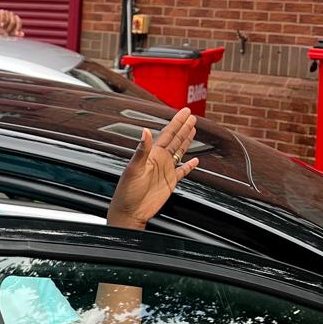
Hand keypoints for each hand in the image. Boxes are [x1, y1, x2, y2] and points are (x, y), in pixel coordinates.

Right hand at [0, 9, 24, 36]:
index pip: (19, 22)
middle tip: (7, 32)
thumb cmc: (3, 30)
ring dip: (5, 25)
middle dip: (10, 28)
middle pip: (13, 21)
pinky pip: (3, 15)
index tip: (16, 34)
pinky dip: (2, 21)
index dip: (18, 28)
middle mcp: (12, 14)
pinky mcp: (1, 11)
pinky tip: (1, 25)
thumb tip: (23, 34)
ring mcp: (7, 12)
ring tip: (2, 27)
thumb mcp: (10, 33)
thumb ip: (16, 33)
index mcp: (16, 19)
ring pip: (8, 19)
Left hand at [107, 108, 198, 228]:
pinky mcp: (170, 183)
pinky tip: (195, 161)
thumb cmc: (126, 192)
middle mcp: (159, 160)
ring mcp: (165, 171)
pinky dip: (189, 166)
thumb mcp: (134, 169)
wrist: (129, 212)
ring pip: (179, 152)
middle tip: (191, 116)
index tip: (185, 112)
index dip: (177, 122)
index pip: (167, 134)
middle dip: (183, 127)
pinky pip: (182, 172)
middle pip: (175, 140)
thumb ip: (141, 150)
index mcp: (152, 154)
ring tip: (193, 130)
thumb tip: (145, 131)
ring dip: (186, 141)